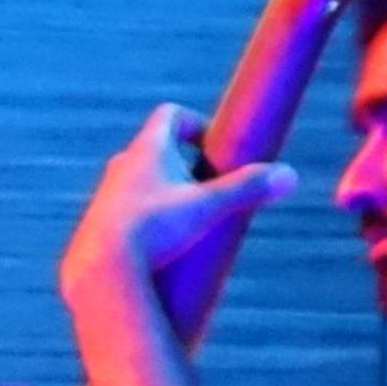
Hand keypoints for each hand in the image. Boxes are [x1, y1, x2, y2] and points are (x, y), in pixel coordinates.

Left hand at [59, 106, 294, 325]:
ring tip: (191, 224)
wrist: (100, 271)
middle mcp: (120, 165)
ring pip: (141, 183)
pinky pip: (127, 213)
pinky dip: (148, 220)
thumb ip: (248, 189)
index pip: (169, 115)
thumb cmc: (155, 230)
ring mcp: (106, 195)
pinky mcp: (97, 224)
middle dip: (186, 166)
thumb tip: (289, 176)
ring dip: (166, 195)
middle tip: (210, 190)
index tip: (213, 145)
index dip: (194, 123)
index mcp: (146, 148)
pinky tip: (164, 246)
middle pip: (157, 150)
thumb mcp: (208, 208)